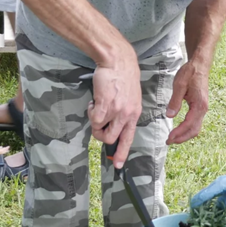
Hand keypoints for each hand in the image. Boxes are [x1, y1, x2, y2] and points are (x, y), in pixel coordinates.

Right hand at [88, 48, 141, 168]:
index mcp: (135, 114)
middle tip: (97, 123)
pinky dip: (90, 112)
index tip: (117, 164)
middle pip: (112, 139)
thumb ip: (124, 112)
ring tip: (96, 110)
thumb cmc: (123, 78)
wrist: (118, 62)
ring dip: (95, 124)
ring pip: (101, 131)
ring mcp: (117, 111)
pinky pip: (94, 120)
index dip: (122, 152)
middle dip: (100, 136)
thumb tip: (112, 124)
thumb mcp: (130, 98)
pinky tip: (94, 102)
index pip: (129, 138)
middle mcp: (128, 115)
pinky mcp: (105, 105)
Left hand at [166, 60, 209, 144]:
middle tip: (169, 141)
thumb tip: (169, 115)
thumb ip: (175, 101)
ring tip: (173, 138)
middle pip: (194, 130)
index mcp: (199, 104)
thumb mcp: (180, 85)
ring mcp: (202, 108)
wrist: (200, 65)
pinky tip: (179, 129)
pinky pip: (195, 122)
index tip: (169, 138)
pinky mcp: (200, 107)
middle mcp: (203, 109)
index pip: (189, 124)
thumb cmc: (190, 73)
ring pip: (195, 127)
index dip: (179, 132)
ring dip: (184, 135)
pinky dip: (187, 129)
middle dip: (182, 138)